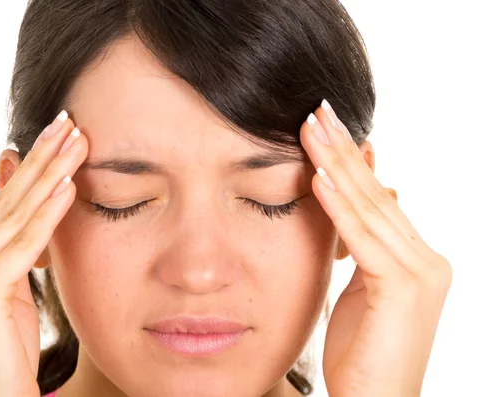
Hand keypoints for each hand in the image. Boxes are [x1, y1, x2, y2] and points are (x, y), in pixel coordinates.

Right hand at [0, 111, 87, 396]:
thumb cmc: (6, 357)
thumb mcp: (12, 294)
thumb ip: (18, 251)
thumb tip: (42, 202)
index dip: (30, 169)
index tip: (58, 136)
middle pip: (4, 202)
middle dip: (41, 159)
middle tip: (69, 121)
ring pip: (13, 216)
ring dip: (49, 174)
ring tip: (76, 139)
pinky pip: (21, 245)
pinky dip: (47, 213)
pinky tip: (69, 184)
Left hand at [300, 100, 451, 396]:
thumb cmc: (362, 354)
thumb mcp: (359, 291)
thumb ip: (358, 250)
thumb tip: (346, 210)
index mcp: (415, 258)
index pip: (377, 198)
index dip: (352, 161)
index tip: (326, 128)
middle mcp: (426, 258)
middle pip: (375, 193)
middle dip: (344, 150)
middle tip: (317, 110)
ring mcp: (420, 271)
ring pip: (369, 206)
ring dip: (337, 164)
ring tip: (311, 127)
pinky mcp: (402, 287)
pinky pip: (362, 237)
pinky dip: (337, 205)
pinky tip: (317, 175)